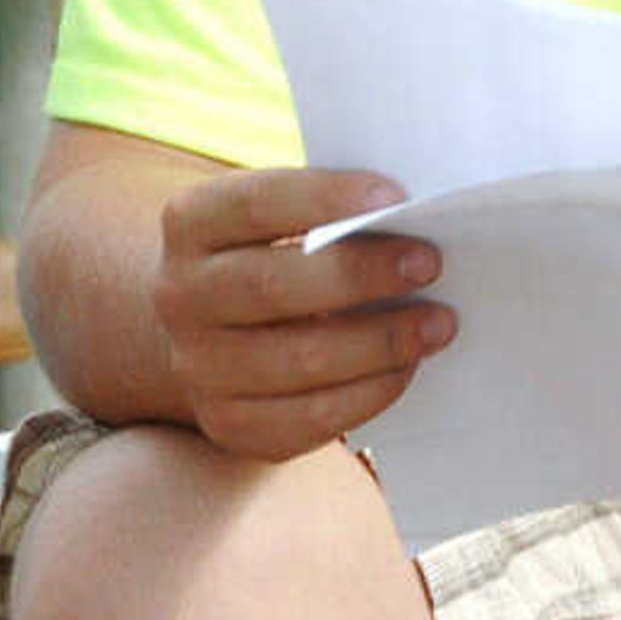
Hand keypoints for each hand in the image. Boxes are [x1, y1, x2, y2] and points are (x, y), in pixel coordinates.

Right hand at [146, 164, 452, 461]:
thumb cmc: (283, 252)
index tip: (395, 197)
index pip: (256, 203)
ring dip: (379, 342)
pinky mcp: (230, 422)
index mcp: (192, 223)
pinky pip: (308, 416)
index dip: (326, 198)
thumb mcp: (290, 215)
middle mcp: (180, 295)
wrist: (223, 329)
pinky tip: (407, 367)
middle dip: (358, 275)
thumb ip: (338, 209)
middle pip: (270, 287)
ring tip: (439, 324)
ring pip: (295, 359)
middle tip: (429, 263)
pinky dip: (369, 392)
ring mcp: (198, 366)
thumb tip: (417, 213)